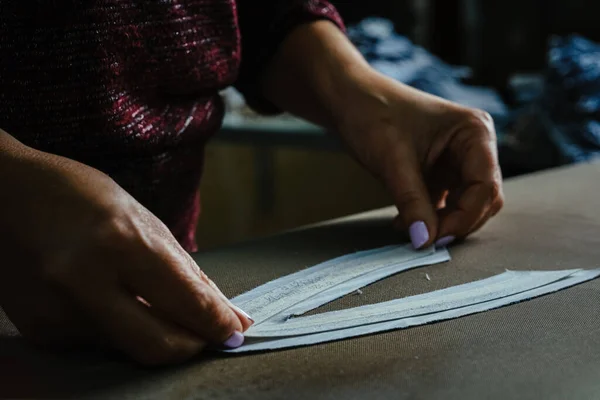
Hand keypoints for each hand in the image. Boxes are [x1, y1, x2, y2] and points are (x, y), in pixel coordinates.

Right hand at [0, 131, 252, 364]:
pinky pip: (99, 343)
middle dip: (193, 345)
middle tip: (207, 334)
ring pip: (129, 348)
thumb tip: (225, 313)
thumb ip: (186, 272)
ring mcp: (56, 310)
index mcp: (119, 241)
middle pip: (158, 346)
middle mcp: (84, 281)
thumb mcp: (141, 219)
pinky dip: (119, 328)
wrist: (2, 193)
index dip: (218, 324)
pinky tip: (111, 297)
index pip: (186, 303)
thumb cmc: (77, 195)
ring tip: (151, 300)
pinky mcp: (40, 329)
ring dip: (154, 333)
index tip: (234, 331)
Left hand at [260, 21, 502, 247]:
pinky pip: (444, 203)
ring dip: (441, 223)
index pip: (486, 186)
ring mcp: (457, 160)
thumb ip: (412, 202)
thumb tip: (425, 240)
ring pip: (464, 205)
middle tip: (424, 240)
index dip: (465, 216)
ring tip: (410, 232)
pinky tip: (403, 224)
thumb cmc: (372, 115)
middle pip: (481, 199)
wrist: (348, 100)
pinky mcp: (440, 172)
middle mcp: (474, 146)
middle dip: (455, 222)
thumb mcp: (393, 161)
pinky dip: (428, 217)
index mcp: (475, 132)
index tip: (437, 237)